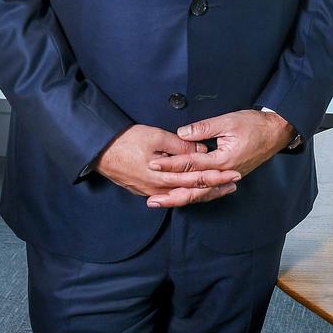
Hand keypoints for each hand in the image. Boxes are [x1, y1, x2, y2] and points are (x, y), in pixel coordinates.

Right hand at [94, 124, 240, 206]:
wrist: (99, 151)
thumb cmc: (126, 141)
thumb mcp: (156, 137)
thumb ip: (180, 146)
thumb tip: (200, 150)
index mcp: (163, 177)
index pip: (197, 179)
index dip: (217, 177)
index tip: (233, 174)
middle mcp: (158, 189)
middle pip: (192, 192)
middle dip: (214, 188)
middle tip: (233, 184)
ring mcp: (150, 191)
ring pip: (182, 196)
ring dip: (202, 192)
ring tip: (219, 189)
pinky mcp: (144, 189)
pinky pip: (170, 195)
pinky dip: (186, 193)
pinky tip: (193, 191)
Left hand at [146, 109, 295, 207]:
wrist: (276, 132)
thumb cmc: (254, 125)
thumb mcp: (228, 121)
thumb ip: (203, 128)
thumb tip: (182, 133)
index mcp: (223, 160)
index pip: (191, 164)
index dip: (171, 165)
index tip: (154, 165)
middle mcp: (224, 173)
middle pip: (194, 188)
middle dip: (172, 193)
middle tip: (152, 198)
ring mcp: (228, 177)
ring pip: (201, 193)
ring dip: (182, 198)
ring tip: (164, 203)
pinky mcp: (229, 177)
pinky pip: (210, 190)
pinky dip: (196, 195)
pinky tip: (185, 197)